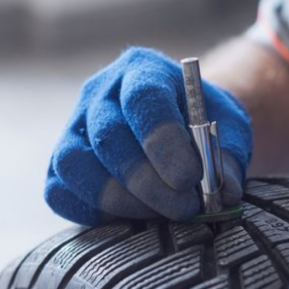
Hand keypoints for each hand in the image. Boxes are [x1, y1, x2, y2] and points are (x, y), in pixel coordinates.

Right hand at [45, 47, 251, 223]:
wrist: (181, 131)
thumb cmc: (205, 128)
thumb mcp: (229, 133)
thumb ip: (226, 160)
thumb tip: (222, 195)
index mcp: (144, 71)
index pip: (143, 97)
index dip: (163, 141)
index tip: (190, 178)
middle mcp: (100, 93)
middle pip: (108, 134)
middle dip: (148, 181)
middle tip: (184, 208)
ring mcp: (74, 128)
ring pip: (74, 164)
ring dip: (119, 199)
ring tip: (160, 215)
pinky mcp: (61, 165)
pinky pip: (59, 193)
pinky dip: (93, 212)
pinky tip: (133, 218)